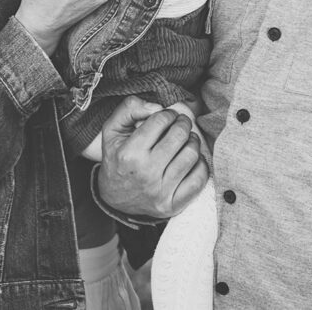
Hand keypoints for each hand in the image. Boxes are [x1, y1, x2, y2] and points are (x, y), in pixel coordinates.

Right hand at [96, 96, 208, 218]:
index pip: (160, 121)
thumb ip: (129, 109)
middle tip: (181, 123)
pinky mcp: (173, 204)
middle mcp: (147, 173)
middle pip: (179, 136)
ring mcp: (161, 191)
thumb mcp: (111, 130)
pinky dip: (200, 164)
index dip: (167, 114)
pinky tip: (192, 158)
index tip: (167, 115)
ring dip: (193, 141)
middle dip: (183, 123)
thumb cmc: (116, 159)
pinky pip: (199, 179)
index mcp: (130, 153)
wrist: (114, 198)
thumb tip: (157, 107)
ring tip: (187, 139)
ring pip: (191, 156)